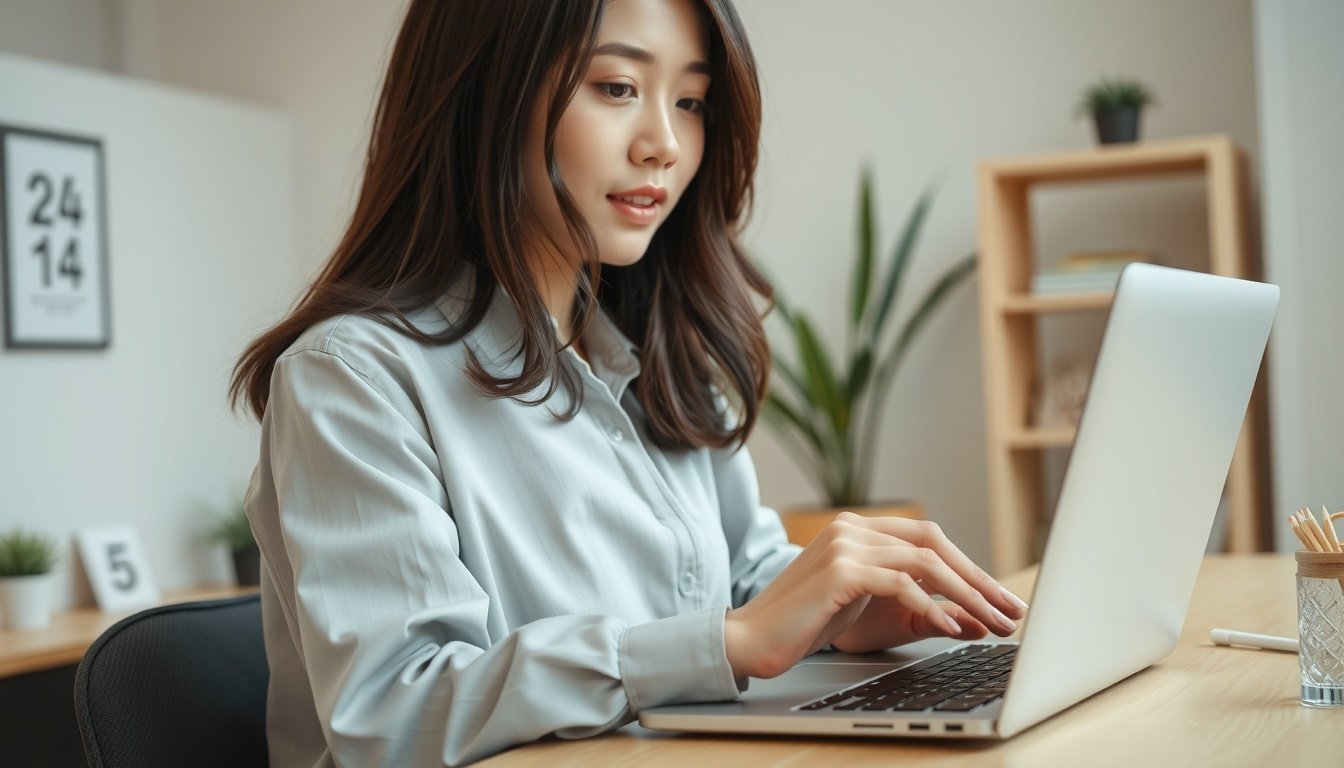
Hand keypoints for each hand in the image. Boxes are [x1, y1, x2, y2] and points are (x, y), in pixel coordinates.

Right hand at [724, 513, 1027, 678]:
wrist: (751, 638)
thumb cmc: (804, 625)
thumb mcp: (863, 608)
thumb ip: (909, 603)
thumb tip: (967, 617)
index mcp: (857, 529)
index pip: (928, 539)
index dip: (969, 567)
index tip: (999, 599)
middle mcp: (852, 527)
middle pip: (933, 544)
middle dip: (978, 578)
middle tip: (1011, 609)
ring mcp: (846, 545)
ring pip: (924, 563)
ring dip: (967, 595)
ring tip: (993, 622)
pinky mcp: (841, 571)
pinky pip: (901, 584)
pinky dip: (931, 606)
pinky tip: (951, 627)